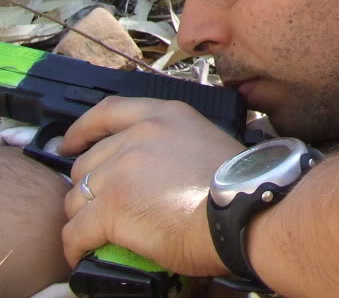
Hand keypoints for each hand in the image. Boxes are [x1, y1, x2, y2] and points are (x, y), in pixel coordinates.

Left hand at [60, 96, 243, 275]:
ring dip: (85, 217)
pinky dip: (76, 245)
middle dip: (89, 188)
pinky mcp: (112, 207)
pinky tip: (85, 252)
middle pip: (87, 162)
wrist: (243, 211)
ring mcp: (122, 170)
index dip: (81, 129)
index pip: (107, 112)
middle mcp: (139, 136)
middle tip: (101, 207)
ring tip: (99, 234)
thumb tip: (152, 168)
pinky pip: (75, 231)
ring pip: (77, 198)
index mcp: (164, 116)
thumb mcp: (205, 140)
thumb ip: (172, 142)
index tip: (69, 143)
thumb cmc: (238, 185)